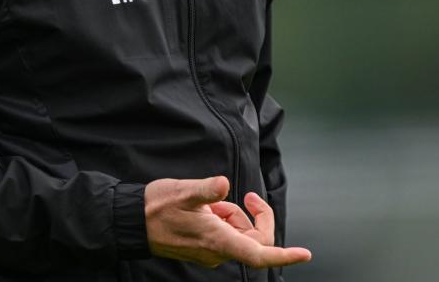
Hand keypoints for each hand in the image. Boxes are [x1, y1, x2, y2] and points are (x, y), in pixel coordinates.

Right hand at [144, 176, 311, 268]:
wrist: (134, 221)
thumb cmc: (157, 207)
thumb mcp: (183, 192)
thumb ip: (206, 190)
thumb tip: (223, 184)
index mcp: (217, 240)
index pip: (258, 253)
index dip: (283, 255)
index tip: (304, 254)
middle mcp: (218, 250)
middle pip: (257, 241)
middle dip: (258, 217)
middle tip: (248, 195)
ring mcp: (212, 250)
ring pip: (243, 236)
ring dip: (238, 216)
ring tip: (216, 202)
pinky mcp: (206, 246)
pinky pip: (229, 234)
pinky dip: (227, 219)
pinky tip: (211, 209)